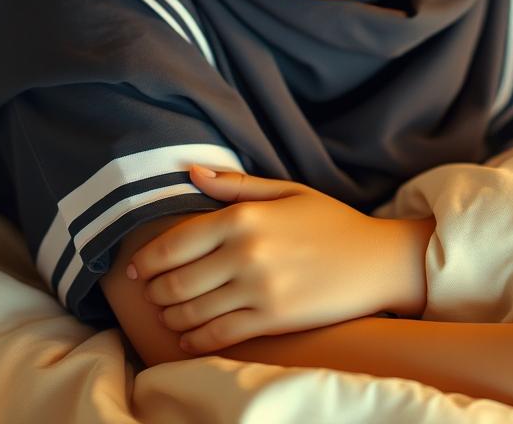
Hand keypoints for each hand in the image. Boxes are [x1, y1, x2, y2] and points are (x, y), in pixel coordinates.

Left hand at [128, 165, 399, 353]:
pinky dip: (194, 341)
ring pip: (191, 313)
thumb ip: (235, 184)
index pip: (175, 243)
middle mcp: (245, 253)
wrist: (376, 259)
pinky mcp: (272, 320)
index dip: (147, 260)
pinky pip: (218, 337)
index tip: (135, 268)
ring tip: (168, 315)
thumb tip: (191, 171)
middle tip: (150, 294)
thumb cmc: (330, 221)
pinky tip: (188, 338)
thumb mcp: (285, 191)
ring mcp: (258, 290)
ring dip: (170, 318)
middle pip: (175, 282)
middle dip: (154, 292)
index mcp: (244, 217)